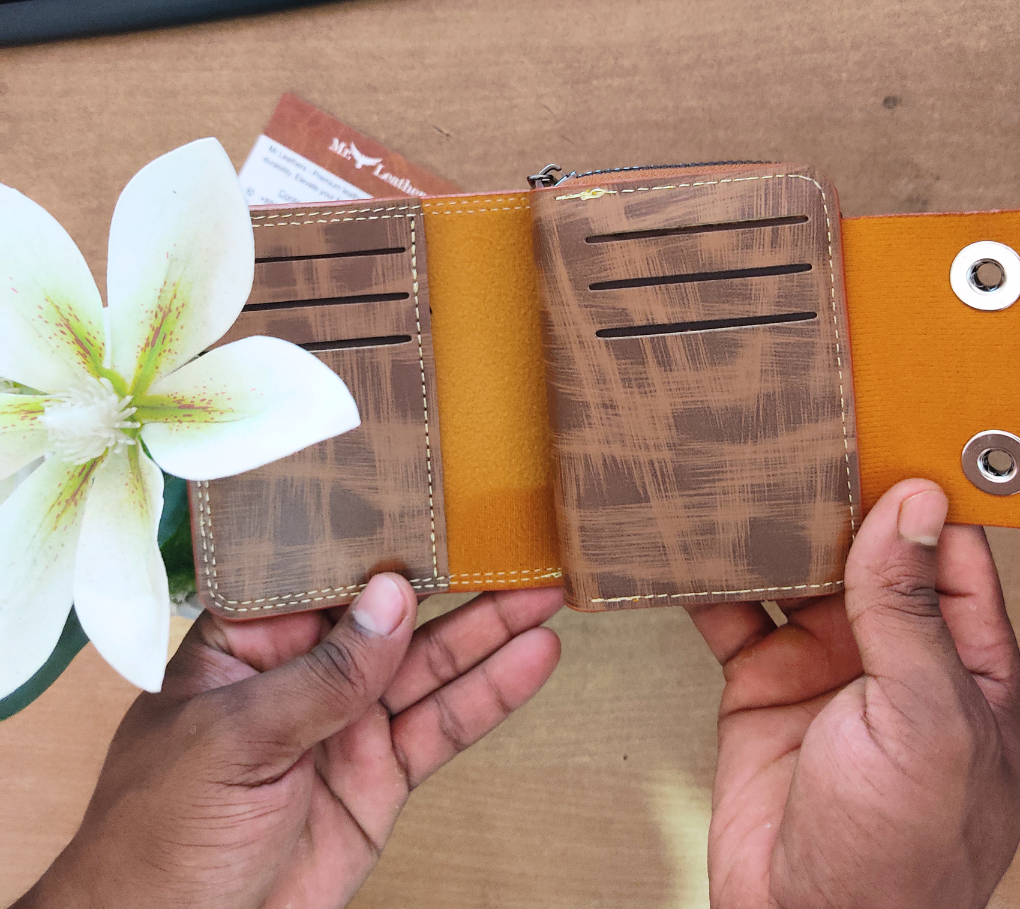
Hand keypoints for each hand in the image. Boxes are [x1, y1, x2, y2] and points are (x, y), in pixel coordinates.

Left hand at [17, 577, 562, 908]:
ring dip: (489, 630)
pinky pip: (444, 726)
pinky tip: (533, 659)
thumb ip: (323, 673)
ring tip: (542, 592)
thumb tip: (392, 596)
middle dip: (452, 580)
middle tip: (512, 544)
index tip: (434, 502)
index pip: (323, 574)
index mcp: (252, 643)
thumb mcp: (234, 740)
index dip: (378, 539)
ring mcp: (351, 722)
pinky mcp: (383, 775)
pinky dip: (492, 694)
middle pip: (392, 615)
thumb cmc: (159, 835)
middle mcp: (307, 672)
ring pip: (431, 664)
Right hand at [688, 479, 1019, 908]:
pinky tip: (690, 547)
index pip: (949, 554)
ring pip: (795, 574)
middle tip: (799, 439)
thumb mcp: (925, 720)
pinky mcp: (761, 681)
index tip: (887, 437)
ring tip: (740, 478)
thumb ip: (910, 611)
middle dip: (834, 502)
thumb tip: (914, 511)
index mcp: (962, 661)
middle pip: (864, 553)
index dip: (921, 496)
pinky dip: (709, 580)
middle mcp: (893, 655)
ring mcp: (824, 665)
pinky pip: (733, 614)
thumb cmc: (901, 854)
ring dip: (769, 534)